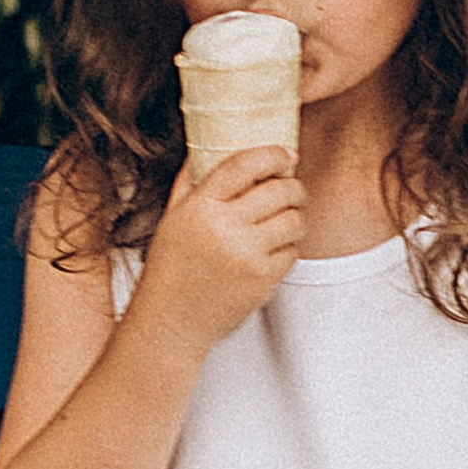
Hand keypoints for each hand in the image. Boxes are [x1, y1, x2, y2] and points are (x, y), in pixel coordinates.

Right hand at [136, 148, 305, 355]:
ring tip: (288, 217)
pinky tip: (276, 246)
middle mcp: (224, 229)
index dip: (272, 154)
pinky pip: (292, 251)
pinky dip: (289, 246)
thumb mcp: (171, 218)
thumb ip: (190, 181)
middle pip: (279, 191)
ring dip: (297, 216)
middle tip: (293, 189)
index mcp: (200, 208)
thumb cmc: (170, 269)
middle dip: (294, 187)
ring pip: (294, 220)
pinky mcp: (263, 280)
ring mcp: (247, 256)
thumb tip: (206, 146)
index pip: (244, 165)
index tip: (286, 153)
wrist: (171, 323)